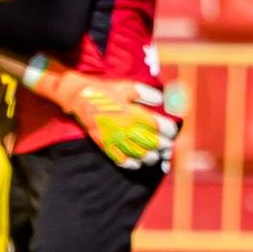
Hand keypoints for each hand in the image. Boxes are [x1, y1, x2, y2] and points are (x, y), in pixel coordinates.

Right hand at [64, 79, 179, 170]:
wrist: (80, 98)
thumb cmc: (106, 91)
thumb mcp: (128, 86)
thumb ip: (146, 93)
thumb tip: (161, 100)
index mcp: (134, 113)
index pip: (158, 126)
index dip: (169, 130)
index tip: (171, 130)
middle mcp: (126, 128)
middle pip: (152, 143)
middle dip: (163, 146)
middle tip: (167, 146)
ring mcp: (115, 138)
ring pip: (139, 154)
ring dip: (150, 157)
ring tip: (154, 155)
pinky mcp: (105, 145)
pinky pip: (120, 160)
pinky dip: (131, 164)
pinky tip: (137, 163)